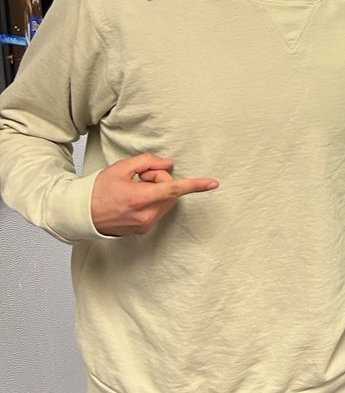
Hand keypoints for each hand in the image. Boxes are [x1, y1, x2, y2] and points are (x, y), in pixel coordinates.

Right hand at [90, 154, 218, 236]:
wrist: (82, 214)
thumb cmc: (99, 190)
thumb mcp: (121, 168)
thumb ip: (147, 162)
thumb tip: (168, 164)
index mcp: (140, 198)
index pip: (174, 189)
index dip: (196, 185)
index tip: (213, 183)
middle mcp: (146, 215)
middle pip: (170, 192)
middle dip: (161, 180)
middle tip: (141, 177)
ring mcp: (146, 224)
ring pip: (166, 201)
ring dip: (157, 191)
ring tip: (135, 189)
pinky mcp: (144, 230)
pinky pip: (158, 210)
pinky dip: (152, 201)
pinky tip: (133, 200)